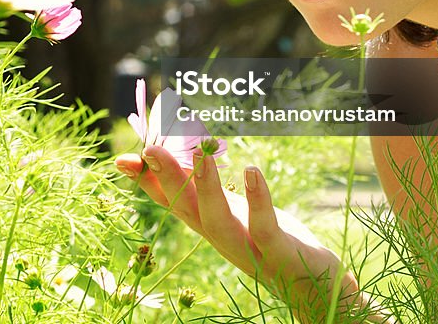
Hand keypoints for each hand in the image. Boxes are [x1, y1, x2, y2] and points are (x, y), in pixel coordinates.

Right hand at [115, 145, 356, 319]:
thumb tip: (176, 162)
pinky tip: (252, 171)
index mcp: (209, 226)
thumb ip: (202, 189)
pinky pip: (264, 227)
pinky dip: (258, 200)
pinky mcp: (279, 252)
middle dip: (167, 179)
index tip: (122, 159)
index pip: (171, 202)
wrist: (315, 288)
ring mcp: (248, 248)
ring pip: (218, 221)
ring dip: (206, 189)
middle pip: (186, 210)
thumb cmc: (269, 242)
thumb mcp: (232, 213)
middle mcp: (221, 239)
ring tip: (199, 154)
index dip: (146, 182)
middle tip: (149, 149)